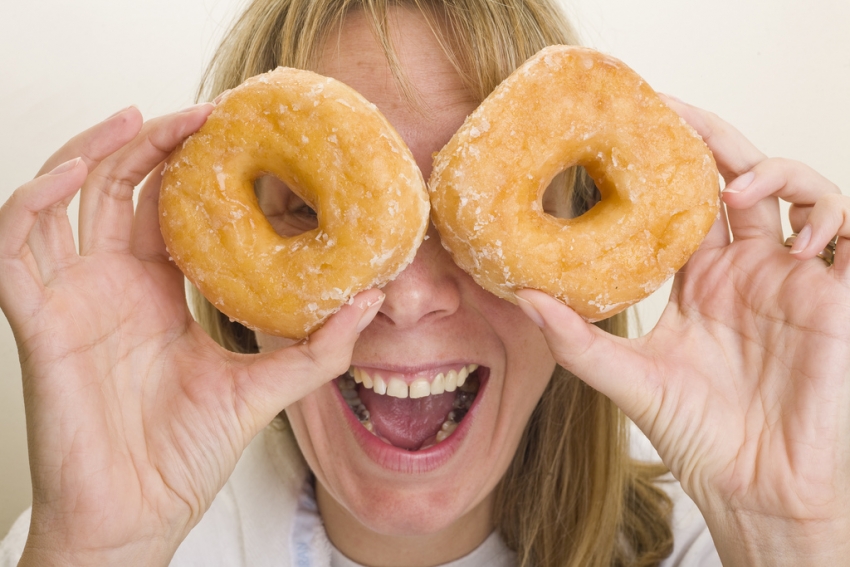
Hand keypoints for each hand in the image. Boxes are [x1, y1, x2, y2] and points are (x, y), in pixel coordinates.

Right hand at [0, 106, 383, 565]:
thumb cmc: (185, 456)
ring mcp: (72, 299)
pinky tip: (73, 175)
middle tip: (204, 113)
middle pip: (120, 189)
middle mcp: (113, 286)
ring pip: (62, 200)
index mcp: (159, 294)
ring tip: (139, 118)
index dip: (193, 167)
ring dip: (92, 152)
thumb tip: (375, 300)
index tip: (236, 131)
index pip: (167, 209)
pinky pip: (15, 246)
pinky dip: (33, 201)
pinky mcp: (39, 322)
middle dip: (154, 143)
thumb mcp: (263, 388)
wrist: (138, 516)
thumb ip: (317, 347)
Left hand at [516, 100, 849, 565]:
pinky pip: (849, 231)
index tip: (630, 122)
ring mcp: (790, 278)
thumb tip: (518, 294)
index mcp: (697, 279)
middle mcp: (743, 268)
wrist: (753, 487)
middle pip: (735, 176)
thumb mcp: (626, 378)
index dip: (664, 159)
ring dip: (769, 172)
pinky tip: (789, 233)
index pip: (682, 198)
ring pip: (795, 189)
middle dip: (713, 138)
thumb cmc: (696, 436)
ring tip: (732, 191)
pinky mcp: (835, 297)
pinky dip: (827, 213)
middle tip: (675, 111)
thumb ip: (575, 338)